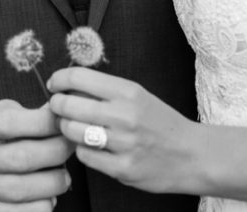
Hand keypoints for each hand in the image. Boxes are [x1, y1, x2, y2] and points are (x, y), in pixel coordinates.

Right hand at [0, 99, 72, 211]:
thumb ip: (25, 114)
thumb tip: (60, 114)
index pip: (6, 122)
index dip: (41, 121)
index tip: (62, 121)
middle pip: (21, 157)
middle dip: (56, 151)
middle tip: (71, 147)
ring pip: (24, 189)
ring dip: (54, 182)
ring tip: (62, 175)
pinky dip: (44, 204)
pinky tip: (47, 195)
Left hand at [47, 67, 199, 195]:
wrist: (191, 155)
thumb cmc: (159, 122)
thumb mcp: (138, 95)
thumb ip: (105, 90)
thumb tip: (67, 84)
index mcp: (128, 91)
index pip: (79, 77)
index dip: (59, 80)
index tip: (54, 84)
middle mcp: (125, 115)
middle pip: (69, 105)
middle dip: (56, 105)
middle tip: (57, 107)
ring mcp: (124, 144)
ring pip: (72, 132)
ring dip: (66, 129)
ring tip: (72, 127)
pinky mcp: (123, 169)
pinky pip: (85, 156)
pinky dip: (82, 150)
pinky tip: (90, 146)